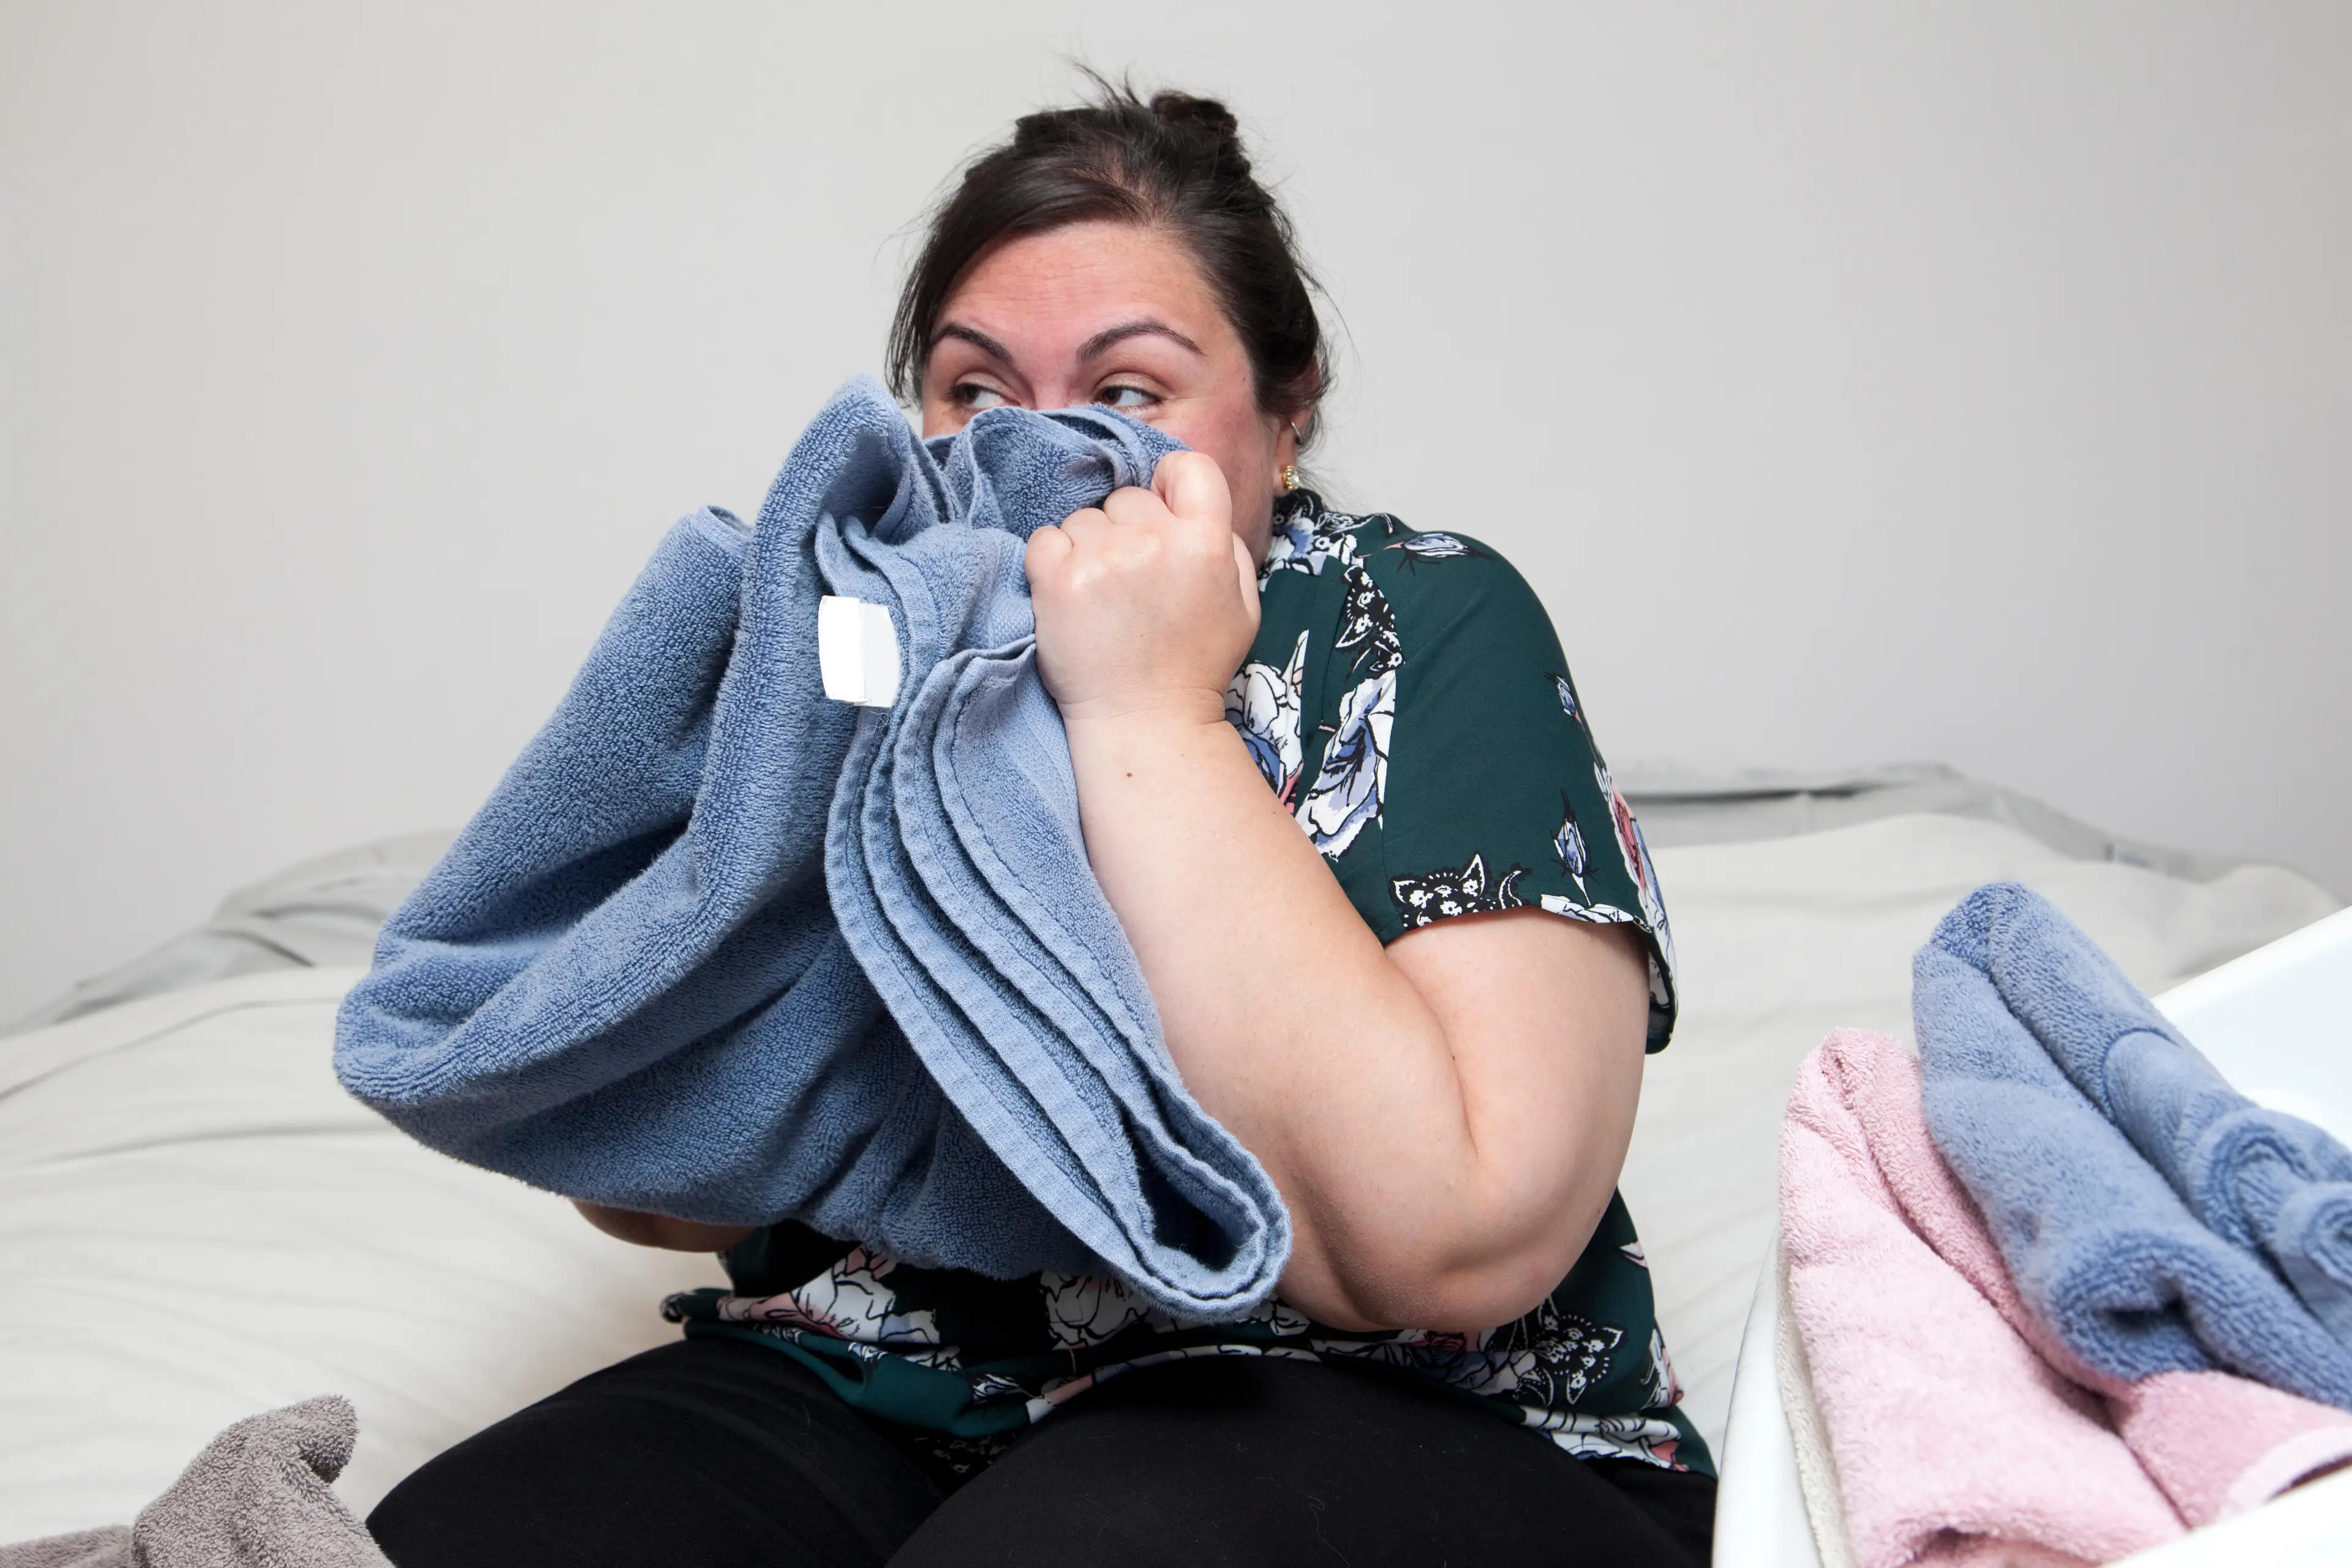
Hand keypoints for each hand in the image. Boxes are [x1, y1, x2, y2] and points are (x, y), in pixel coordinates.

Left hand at [1025, 451, 1259, 726]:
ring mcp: (1104, 560)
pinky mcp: (1059, 581)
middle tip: (1130, 580)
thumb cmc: (1194, 665)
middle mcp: (1156, 543)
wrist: (1146, 721)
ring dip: (1087, 549)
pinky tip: (1071, 597)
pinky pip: (1045, 539)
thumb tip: (1189, 504)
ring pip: (1083, 520)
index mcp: (1207, 543)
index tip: (1161, 507)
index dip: (1170, 481)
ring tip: (1101, 598)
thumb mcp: (1243, 605)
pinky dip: (1052, 563)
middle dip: (1126, 530)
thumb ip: (1226, 546)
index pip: (1189, 465)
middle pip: (1127, 498)